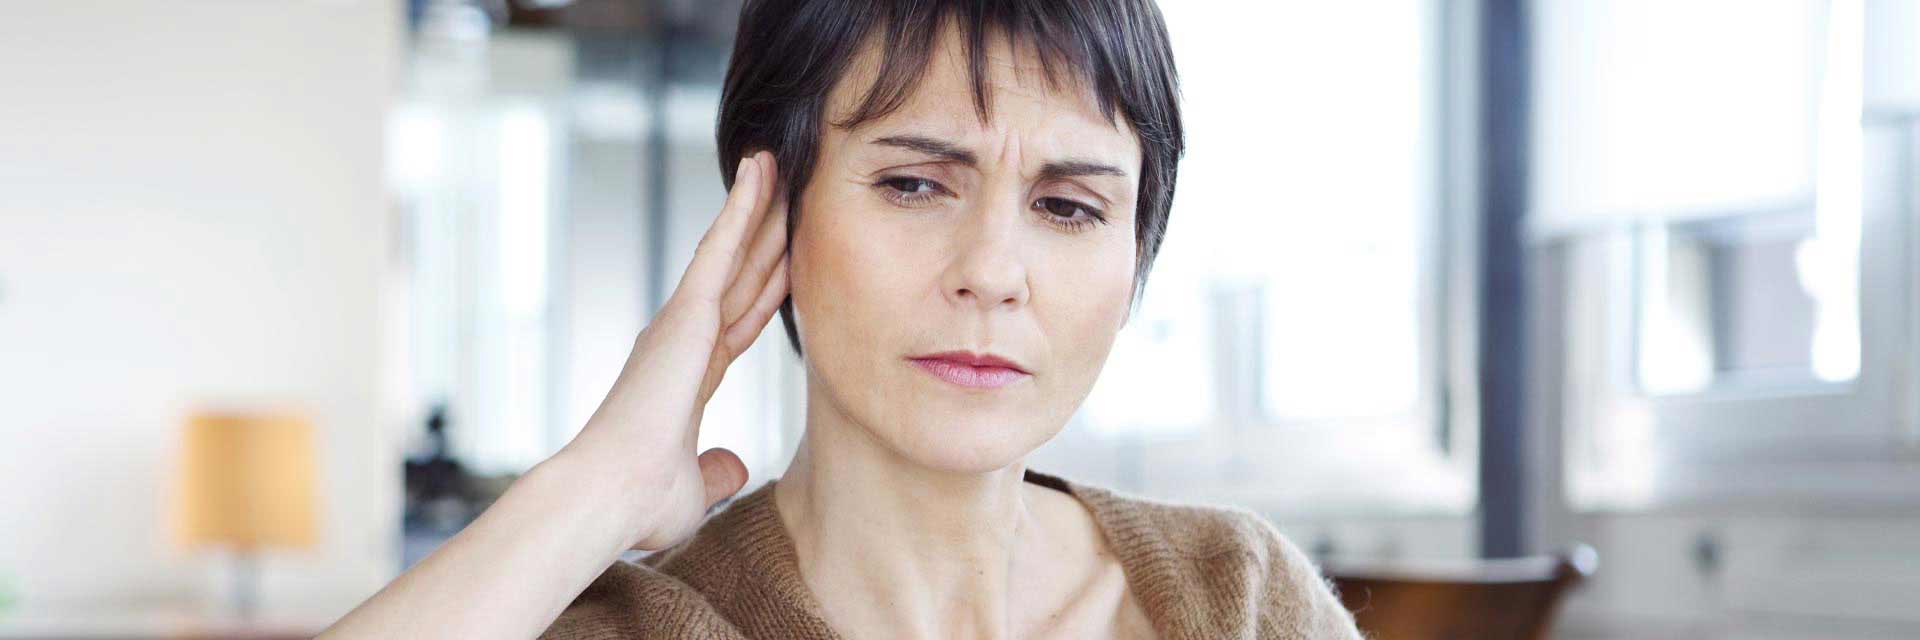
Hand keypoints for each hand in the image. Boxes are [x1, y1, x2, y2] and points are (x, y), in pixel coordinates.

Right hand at [560, 150, 789, 550]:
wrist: (610, 494)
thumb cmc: (640, 502)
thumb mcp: (694, 488)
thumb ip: (717, 469)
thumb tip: (736, 466)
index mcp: (687, 376)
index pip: (739, 321)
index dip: (764, 286)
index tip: (786, 258)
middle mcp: (682, 341)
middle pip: (741, 276)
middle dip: (766, 235)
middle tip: (791, 190)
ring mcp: (682, 322)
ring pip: (732, 250)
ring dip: (757, 205)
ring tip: (778, 163)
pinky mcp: (684, 312)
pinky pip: (720, 248)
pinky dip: (740, 208)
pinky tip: (758, 173)